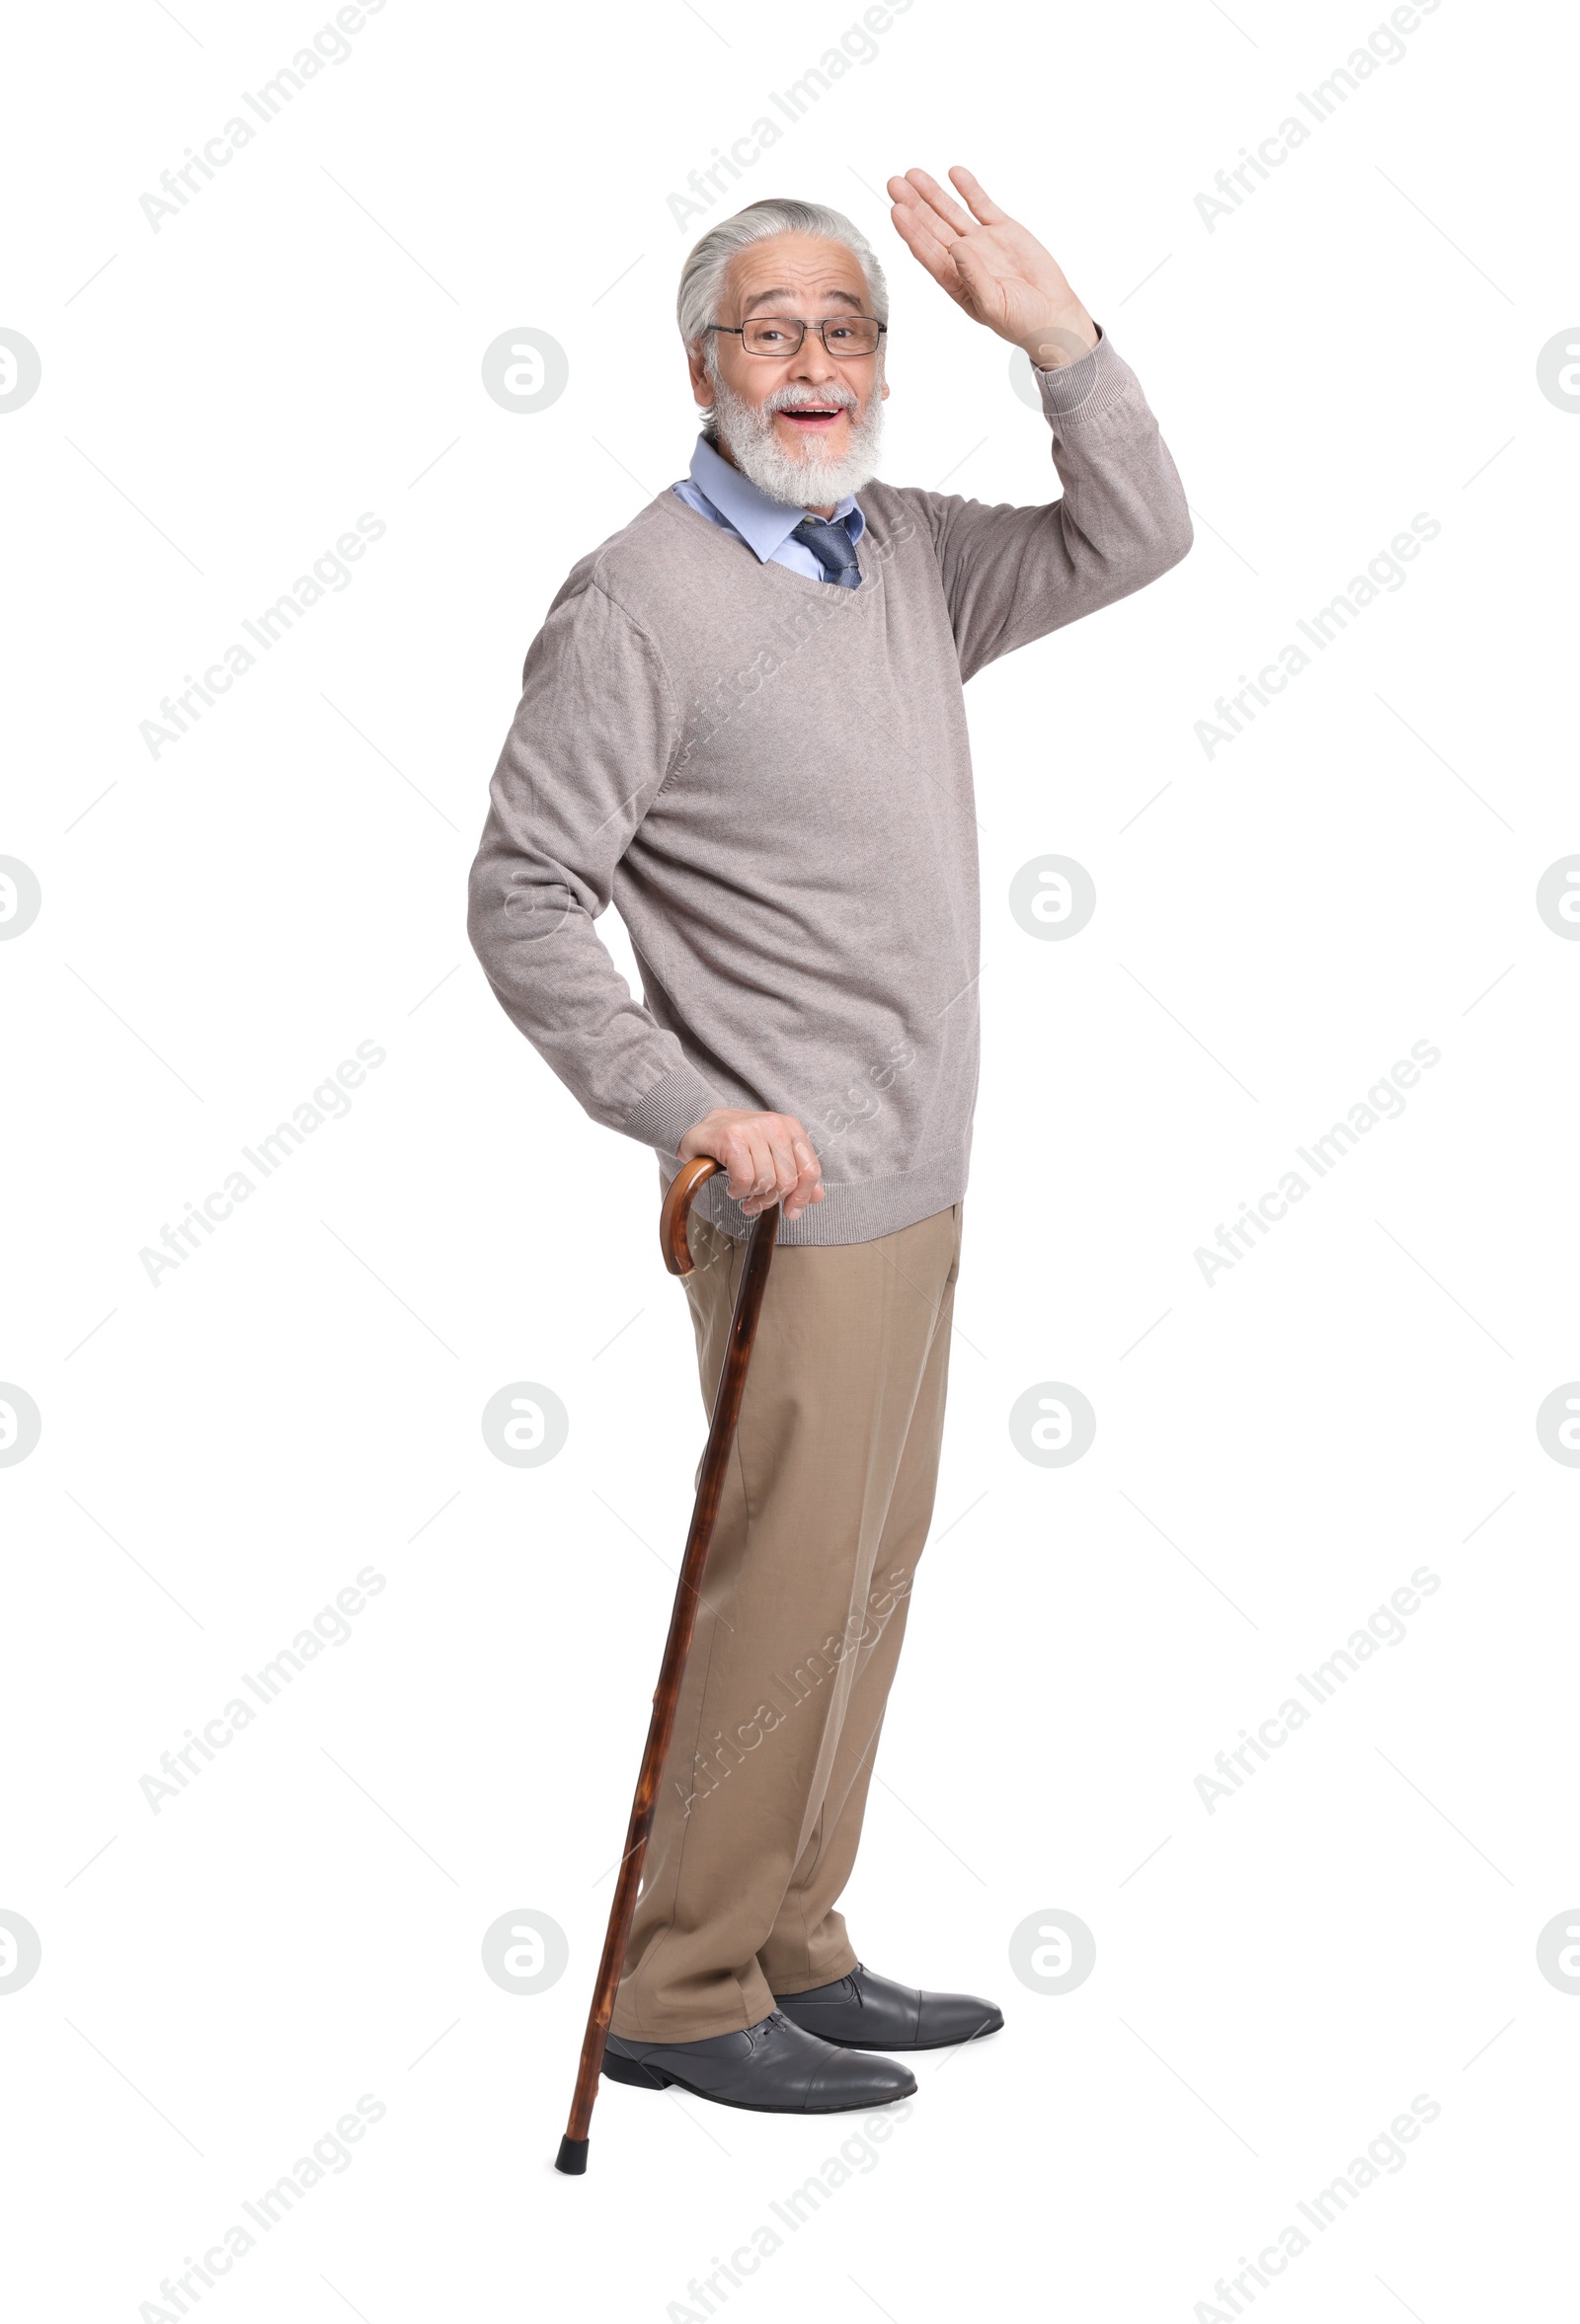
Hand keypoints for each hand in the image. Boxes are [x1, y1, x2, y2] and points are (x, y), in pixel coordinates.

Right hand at [678, 1108, 825, 1222]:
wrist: (701, 1130)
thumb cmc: (738, 1145)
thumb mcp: (771, 1155)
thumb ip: (796, 1174)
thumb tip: (817, 1197)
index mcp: (790, 1127)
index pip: (810, 1170)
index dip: (802, 1197)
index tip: (791, 1212)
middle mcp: (775, 1124)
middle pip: (787, 1181)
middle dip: (770, 1200)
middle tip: (755, 1202)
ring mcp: (753, 1128)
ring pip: (766, 1182)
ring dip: (751, 1196)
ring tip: (741, 1191)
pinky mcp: (731, 1137)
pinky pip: (745, 1179)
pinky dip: (737, 1190)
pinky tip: (732, 1186)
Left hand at [886, 166, 1097, 367]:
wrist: (1053, 315)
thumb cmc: (1021, 321)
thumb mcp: (993, 304)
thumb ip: (973, 276)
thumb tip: (957, 247)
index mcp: (955, 281)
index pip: (926, 251)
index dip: (911, 231)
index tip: (897, 211)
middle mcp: (963, 258)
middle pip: (932, 226)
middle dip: (913, 205)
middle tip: (895, 184)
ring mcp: (982, 241)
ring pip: (951, 212)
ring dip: (933, 193)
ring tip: (913, 174)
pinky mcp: (1003, 229)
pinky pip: (982, 204)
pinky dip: (968, 189)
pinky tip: (954, 174)